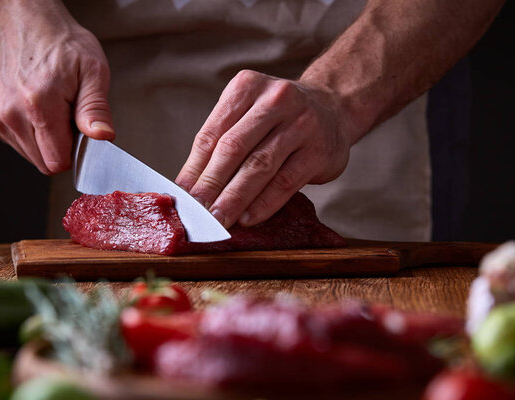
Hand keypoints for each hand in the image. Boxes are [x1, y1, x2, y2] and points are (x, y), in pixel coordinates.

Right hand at [0, 2, 113, 173]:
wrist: (21, 25)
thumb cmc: (61, 46)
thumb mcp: (93, 71)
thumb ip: (96, 108)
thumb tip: (102, 136)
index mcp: (39, 104)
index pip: (58, 162)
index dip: (76, 154)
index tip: (80, 134)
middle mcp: (12, 114)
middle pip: (44, 163)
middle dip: (61, 147)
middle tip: (68, 117)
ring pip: (30, 156)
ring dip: (45, 141)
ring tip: (52, 109)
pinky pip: (17, 144)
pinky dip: (31, 134)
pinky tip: (36, 109)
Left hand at [176, 70, 356, 228]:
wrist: (333, 108)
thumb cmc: (279, 117)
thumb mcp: (248, 114)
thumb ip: (220, 142)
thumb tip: (188, 186)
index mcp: (247, 87)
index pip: (212, 133)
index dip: (194, 168)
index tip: (181, 196)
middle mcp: (275, 99)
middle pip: (234, 148)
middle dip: (211, 184)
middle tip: (196, 211)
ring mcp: (301, 124)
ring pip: (259, 166)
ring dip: (235, 197)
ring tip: (218, 219)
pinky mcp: (319, 151)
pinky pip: (285, 182)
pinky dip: (264, 203)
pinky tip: (248, 218)